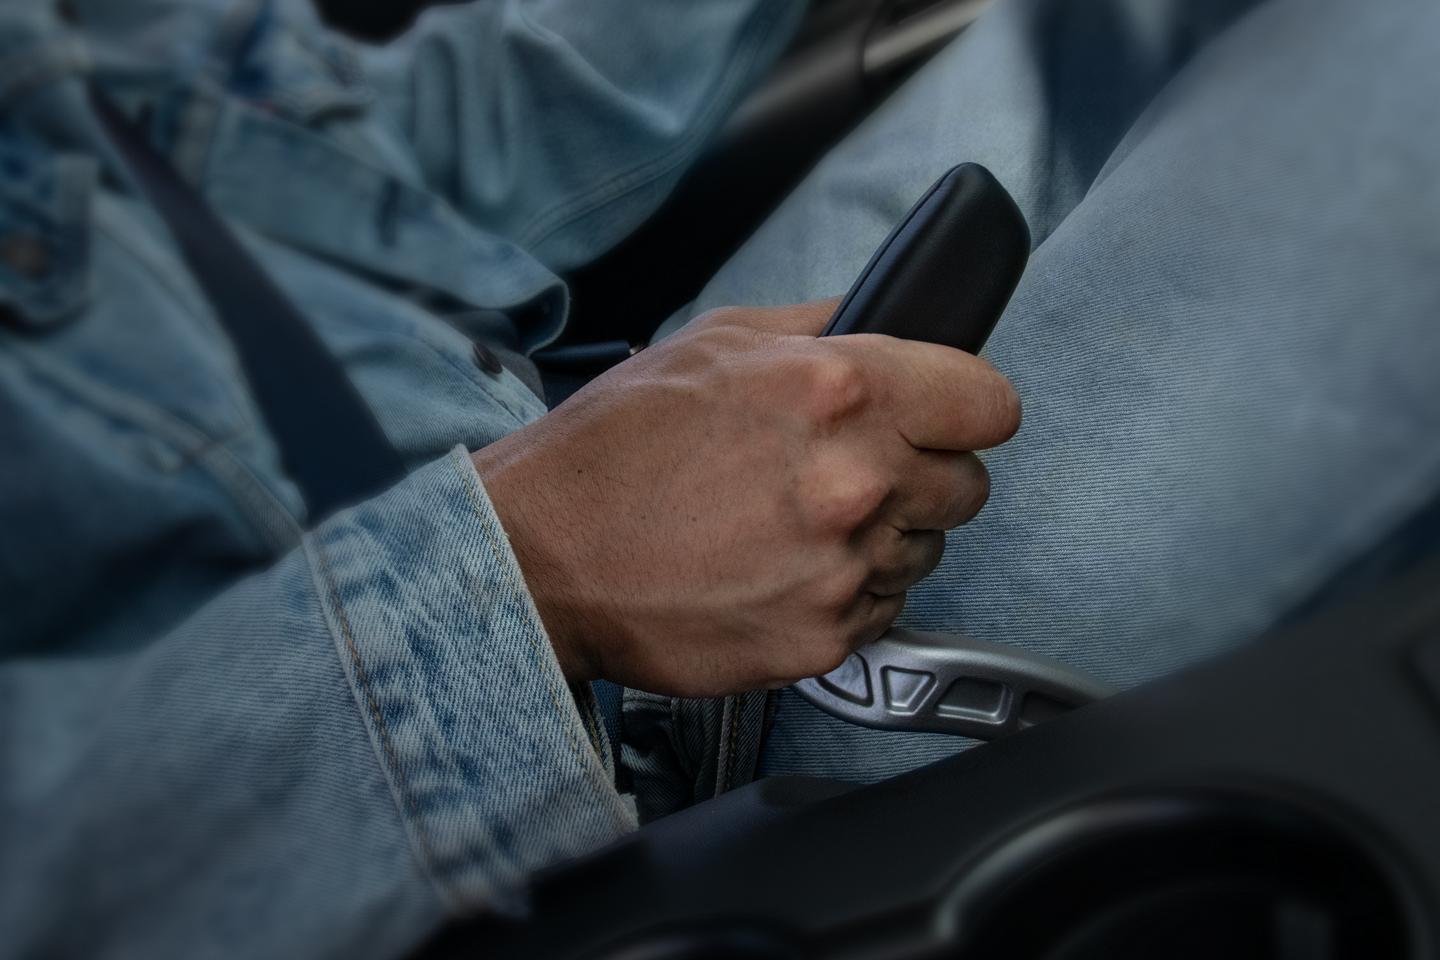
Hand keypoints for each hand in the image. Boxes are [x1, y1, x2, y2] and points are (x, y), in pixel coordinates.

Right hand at [471, 299, 1020, 696]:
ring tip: (800, 525)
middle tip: (854, 472)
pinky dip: (847, 593)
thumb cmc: (615, 446)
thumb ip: (821, 328)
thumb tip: (888, 324)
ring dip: (884, 537)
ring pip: (927, 551)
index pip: (989, 404)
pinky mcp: (823, 639)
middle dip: (923, 474)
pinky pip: (883, 610)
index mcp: (840, 389)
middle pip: (969, 485)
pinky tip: (783, 571)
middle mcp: (855, 480)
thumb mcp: (714, 342)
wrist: (541, 558)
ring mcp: (842, 568)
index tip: (949, 417)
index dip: (967, 409)